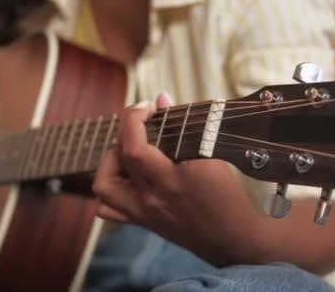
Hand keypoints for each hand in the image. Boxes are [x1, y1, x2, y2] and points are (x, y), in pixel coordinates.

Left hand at [93, 93, 265, 265]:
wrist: (230, 237)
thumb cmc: (226, 195)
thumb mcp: (211, 155)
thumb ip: (184, 126)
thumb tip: (161, 98)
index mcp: (171, 179)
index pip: (134, 146)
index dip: (133, 119)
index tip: (147, 107)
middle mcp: (151, 196)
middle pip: (118, 158)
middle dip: (125, 130)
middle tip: (142, 124)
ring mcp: (143, 212)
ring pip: (104, 185)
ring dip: (110, 161)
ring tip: (128, 150)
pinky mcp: (141, 222)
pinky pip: (107, 209)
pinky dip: (108, 189)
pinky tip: (124, 176)